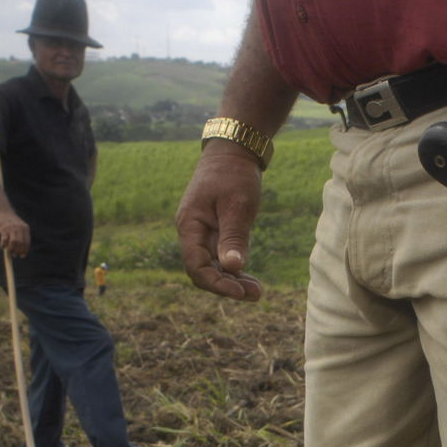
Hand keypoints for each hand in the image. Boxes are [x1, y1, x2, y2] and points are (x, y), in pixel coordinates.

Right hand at [0, 209, 30, 257]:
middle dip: (18, 251)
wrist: (2, 210)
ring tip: (10, 252)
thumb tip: (19, 251)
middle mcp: (20, 228)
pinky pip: (4, 240)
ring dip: (12, 249)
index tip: (22, 255)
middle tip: (15, 255)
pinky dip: (3, 245)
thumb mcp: (18, 227)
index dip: (24, 250)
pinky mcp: (4, 229)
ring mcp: (12, 228)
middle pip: (21, 244)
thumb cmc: (10, 221)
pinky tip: (2, 247)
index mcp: (25, 229)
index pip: (27, 242)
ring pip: (14, 243)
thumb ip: (20, 236)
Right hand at [176, 143, 264, 299]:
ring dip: (232, 280)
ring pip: (211, 266)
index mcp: (190, 225)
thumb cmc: (234, 175)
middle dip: (226, 286)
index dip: (216, 284)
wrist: (233, 151)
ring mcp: (201, 232)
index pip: (195, 266)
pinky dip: (233, 268)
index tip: (241, 293)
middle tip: (256, 294)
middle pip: (202, 271)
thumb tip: (231, 268)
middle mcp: (191, 231)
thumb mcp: (237, 206)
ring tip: (256, 291)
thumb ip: (234, 237)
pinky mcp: (213, 231)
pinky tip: (249, 277)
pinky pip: (218, 257)